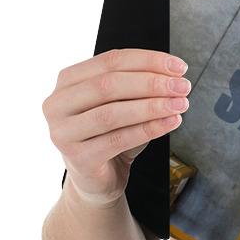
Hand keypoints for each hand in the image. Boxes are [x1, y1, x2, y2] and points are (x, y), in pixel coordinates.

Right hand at [44, 48, 189, 205]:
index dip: (148, 61)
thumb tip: (174, 75)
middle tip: (183, 86)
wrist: (98, 179)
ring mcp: (62, 132)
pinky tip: (171, 122)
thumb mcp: (124, 104)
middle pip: (109, 84)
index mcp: (67, 81)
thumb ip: (139, 85)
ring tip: (181, 104)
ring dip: (152, 106)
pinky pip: (118, 140)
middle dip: (152, 83)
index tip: (180, 67)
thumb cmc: (111, 134)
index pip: (111, 60)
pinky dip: (149, 129)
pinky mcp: (77, 158)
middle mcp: (57, 104)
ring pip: (112, 113)